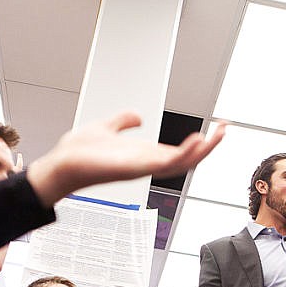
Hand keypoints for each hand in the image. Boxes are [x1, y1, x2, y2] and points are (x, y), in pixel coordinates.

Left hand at [27, 112, 225, 206]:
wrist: (60, 165)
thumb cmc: (78, 153)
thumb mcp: (106, 127)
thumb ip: (123, 122)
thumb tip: (137, 117)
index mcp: (143, 155)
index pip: (179, 151)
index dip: (200, 142)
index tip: (216, 128)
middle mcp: (146, 164)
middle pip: (187, 159)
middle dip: (209, 146)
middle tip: (226, 128)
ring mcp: (142, 168)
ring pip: (181, 163)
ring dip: (203, 150)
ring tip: (218, 134)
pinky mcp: (134, 169)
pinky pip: (165, 164)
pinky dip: (183, 154)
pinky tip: (196, 142)